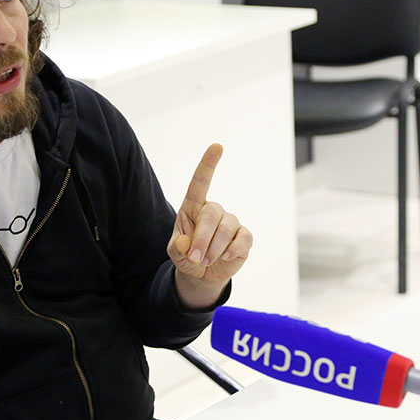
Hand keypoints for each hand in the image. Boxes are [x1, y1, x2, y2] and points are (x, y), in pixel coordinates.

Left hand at [168, 143, 252, 308]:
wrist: (202, 274)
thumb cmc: (187, 255)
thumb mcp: (175, 253)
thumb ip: (177, 248)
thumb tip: (186, 243)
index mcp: (193, 207)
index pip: (200, 182)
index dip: (208, 164)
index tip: (217, 146)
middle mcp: (213, 210)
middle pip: (212, 213)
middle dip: (202, 238)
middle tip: (195, 257)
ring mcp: (231, 222)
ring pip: (227, 229)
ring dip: (214, 249)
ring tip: (206, 260)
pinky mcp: (244, 237)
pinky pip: (242, 239)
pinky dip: (232, 251)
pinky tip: (225, 257)